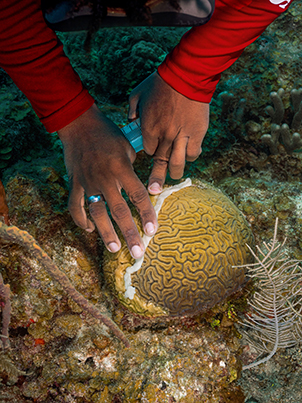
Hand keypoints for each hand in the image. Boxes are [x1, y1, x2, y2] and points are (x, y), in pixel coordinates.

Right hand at [57, 104, 157, 258]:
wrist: (79, 124)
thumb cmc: (107, 133)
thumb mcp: (127, 146)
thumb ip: (132, 169)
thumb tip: (139, 186)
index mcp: (121, 168)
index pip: (138, 196)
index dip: (146, 214)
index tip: (152, 231)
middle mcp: (105, 178)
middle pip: (119, 211)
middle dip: (129, 233)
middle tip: (137, 252)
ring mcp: (88, 182)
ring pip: (97, 213)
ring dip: (106, 232)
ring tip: (114, 249)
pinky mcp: (74, 183)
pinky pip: (75, 206)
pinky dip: (81, 220)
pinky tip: (89, 229)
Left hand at [128, 72, 208, 193]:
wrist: (186, 75)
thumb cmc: (160, 82)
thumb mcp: (137, 93)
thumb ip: (132, 110)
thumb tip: (130, 120)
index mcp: (149, 128)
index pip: (148, 150)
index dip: (150, 150)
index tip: (153, 148)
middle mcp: (164, 136)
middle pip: (160, 161)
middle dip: (157, 176)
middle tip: (154, 189)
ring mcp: (181, 136)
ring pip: (178, 163)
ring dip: (175, 172)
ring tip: (174, 177)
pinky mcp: (197, 133)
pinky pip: (193, 152)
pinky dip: (191, 155)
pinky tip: (189, 154)